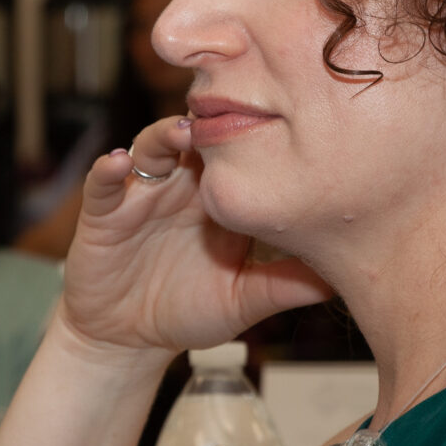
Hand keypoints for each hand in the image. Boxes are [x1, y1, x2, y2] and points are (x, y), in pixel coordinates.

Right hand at [59, 117, 331, 356]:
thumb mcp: (244, 299)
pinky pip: (103, 183)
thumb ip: (285, 285)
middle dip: (213, 118)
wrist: (129, 339)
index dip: (258, 130)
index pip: (240, 152)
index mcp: (220, 198)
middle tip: (236, 106)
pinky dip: (107, 169)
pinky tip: (118, 163)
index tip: (285, 114)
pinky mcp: (104, 213)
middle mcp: (182, 185)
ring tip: (184, 130)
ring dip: (165, 134)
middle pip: (198, 136)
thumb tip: (343, 277)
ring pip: (152, 147)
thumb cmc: (188, 311)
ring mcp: (142, 194)